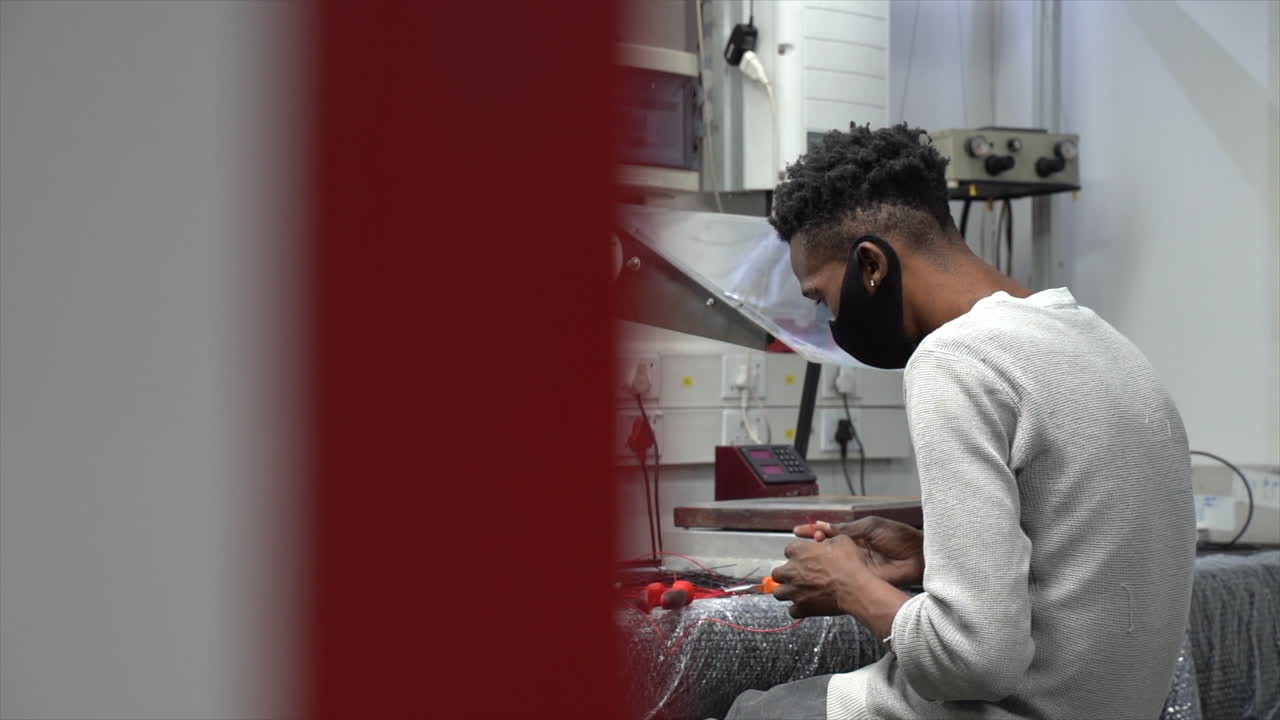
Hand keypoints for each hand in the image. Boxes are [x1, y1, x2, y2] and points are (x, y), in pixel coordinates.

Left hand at [770, 535, 868, 618]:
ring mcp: (794, 591)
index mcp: (798, 551)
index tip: (805, 558)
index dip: (797, 554)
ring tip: (799, 592)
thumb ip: (827, 541)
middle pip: (777, 573)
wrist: (856, 587)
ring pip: (779, 593)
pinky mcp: (802, 608)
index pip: (788, 550)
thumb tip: (826, 543)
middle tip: (799, 576)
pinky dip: (798, 609)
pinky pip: (792, 611)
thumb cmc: (849, 564)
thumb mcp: (841, 541)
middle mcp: (791, 571)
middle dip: (786, 574)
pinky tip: (806, 605)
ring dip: (787, 592)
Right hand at [793, 516, 923, 585]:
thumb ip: (847, 528)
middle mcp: (852, 550)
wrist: (919, 556)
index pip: (828, 532)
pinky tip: (821, 575)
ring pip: (831, 564)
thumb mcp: (870, 526)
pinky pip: (843, 576)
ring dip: (818, 562)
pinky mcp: (862, 578)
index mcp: (854, 534)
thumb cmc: (899, 536)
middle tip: (801, 545)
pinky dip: (832, 576)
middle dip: (811, 547)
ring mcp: (856, 564)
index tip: (798, 532)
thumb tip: (824, 526)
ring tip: (807, 558)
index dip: (813, 532)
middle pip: (826, 549)